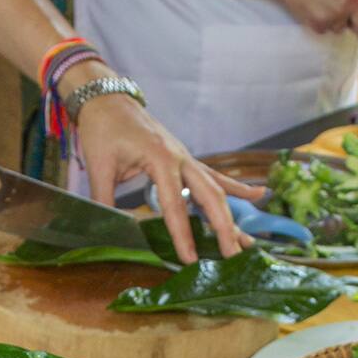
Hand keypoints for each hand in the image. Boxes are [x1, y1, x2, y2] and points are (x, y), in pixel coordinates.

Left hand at [68, 66, 263, 261]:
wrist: (109, 98)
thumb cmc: (103, 128)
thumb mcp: (99, 165)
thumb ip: (104, 199)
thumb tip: (105, 231)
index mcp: (160, 159)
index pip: (174, 204)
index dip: (183, 234)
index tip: (190, 259)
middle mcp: (181, 158)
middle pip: (210, 197)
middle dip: (223, 228)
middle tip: (233, 256)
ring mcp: (187, 158)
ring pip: (217, 189)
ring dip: (232, 216)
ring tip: (249, 241)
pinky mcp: (187, 159)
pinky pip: (216, 176)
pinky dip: (236, 187)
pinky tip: (258, 194)